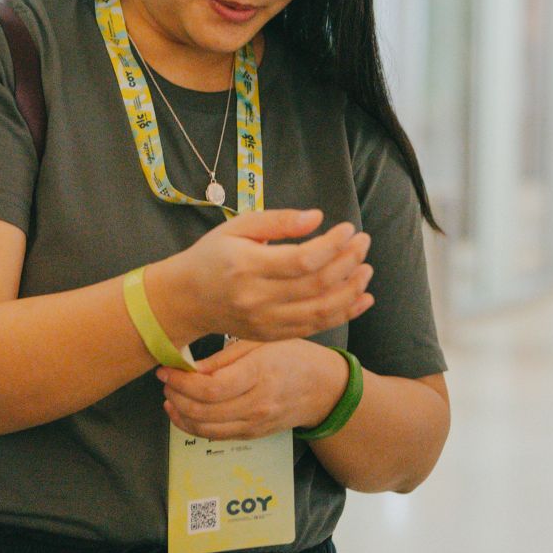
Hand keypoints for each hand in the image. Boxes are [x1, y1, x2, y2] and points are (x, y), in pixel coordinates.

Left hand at [159, 337, 348, 441]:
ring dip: (180, 414)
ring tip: (170, 396)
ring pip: (205, 428)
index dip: (181, 382)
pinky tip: (182, 412)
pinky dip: (193, 427)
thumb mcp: (261, 342)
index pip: (211, 387)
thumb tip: (189, 368)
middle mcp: (257, 403)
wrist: (323, 388)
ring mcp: (255, 423)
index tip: (166, 370)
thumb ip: (224, 357)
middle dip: (176, 396)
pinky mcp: (252, 434)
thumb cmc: (292, 356)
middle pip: (203, 411)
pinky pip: (215, 436)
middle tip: (165, 381)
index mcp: (259, 373)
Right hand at [171, 208, 373, 343]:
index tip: (349, 229)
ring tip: (366, 269)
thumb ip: (278, 221)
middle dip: (349, 262)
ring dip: (352, 290)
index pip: (304, 260)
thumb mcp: (237, 226)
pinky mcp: (272, 335)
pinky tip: (361, 297)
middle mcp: (257, 298)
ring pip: (321, 311)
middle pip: (318, 285)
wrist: (186, 299)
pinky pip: (315, 327)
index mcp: (247, 266)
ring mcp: (265, 321)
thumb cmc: (213, 255)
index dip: (334, 245)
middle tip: (364, 243)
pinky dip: (343, 313)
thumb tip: (317, 218)